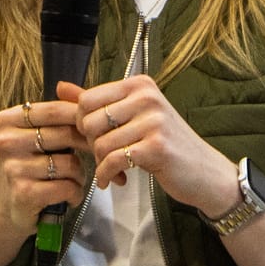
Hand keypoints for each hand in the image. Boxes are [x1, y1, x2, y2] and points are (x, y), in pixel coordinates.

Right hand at [0, 83, 89, 261]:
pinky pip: (67, 186)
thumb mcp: (37, 136)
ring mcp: (13, 168)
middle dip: (89, 146)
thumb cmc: (29, 167)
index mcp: (8, 120)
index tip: (99, 128)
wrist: (5, 210)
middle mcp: (6, 141)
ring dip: (80, 175)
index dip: (83, 118)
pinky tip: (69, 196)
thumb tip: (75, 88)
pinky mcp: (23, 193)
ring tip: (74, 180)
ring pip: (69, 163)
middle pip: (66, 135)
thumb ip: (57, 114)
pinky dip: (75, 193)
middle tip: (100, 156)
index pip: (56, 109)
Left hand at [75, 75, 238, 218]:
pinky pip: (113, 161)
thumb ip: (97, 101)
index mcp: (139, 84)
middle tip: (107, 156)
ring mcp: (153, 121)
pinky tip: (116, 181)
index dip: (84, 125)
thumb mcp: (133, 116)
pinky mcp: (156, 146)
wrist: (204, 172)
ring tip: (115, 169)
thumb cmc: (167, 144)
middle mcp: (147, 97)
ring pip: (99, 144)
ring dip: (101, 164)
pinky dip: (108, 176)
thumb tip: (61, 87)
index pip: (86, 100)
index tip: (98, 138)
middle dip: (91, 146)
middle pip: (89, 122)